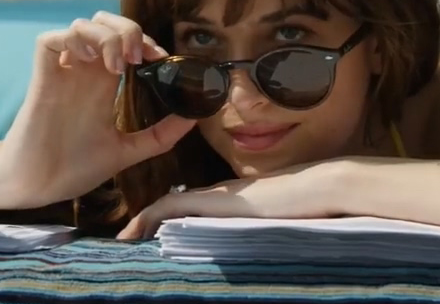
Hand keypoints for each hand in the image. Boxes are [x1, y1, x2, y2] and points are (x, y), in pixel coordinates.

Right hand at [0, 11, 197, 208]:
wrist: (37, 186)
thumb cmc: (73, 167)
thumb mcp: (127, 151)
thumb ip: (160, 136)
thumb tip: (194, 118)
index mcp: (102, 85)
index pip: (124, 43)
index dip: (145, 41)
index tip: (160, 58)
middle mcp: (83, 72)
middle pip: (103, 23)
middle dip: (126, 29)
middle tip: (138, 58)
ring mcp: (62, 72)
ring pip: (81, 25)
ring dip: (105, 37)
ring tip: (118, 66)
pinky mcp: (42, 77)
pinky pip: (50, 39)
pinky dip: (72, 40)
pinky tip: (87, 61)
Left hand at [116, 160, 348, 239]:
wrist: (317, 188)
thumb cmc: (305, 208)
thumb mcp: (274, 224)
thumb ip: (257, 231)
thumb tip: (251, 252)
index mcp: (229, 201)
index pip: (188, 210)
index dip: (164, 222)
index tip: (146, 239)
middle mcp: (216, 195)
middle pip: (171, 207)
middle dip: (146, 225)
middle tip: (124, 243)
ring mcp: (213, 195)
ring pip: (165, 206)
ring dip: (142, 223)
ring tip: (122, 242)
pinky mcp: (213, 199)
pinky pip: (171, 206)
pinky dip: (149, 218)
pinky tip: (134, 233)